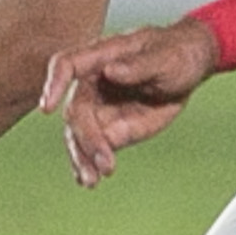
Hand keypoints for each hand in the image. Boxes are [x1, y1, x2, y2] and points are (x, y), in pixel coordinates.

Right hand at [39, 18, 216, 187]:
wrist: (188, 70)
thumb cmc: (174, 54)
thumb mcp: (165, 57)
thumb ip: (139, 65)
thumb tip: (111, 72)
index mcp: (101, 57)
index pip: (67, 65)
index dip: (54, 84)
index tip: (47, 107)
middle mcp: (92, 84)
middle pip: (76, 111)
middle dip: (86, 139)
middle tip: (104, 162)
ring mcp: (99, 109)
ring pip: (79, 135)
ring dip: (83, 158)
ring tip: (92, 180)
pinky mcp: (111, 129)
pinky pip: (94, 148)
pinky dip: (89, 164)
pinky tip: (89, 180)